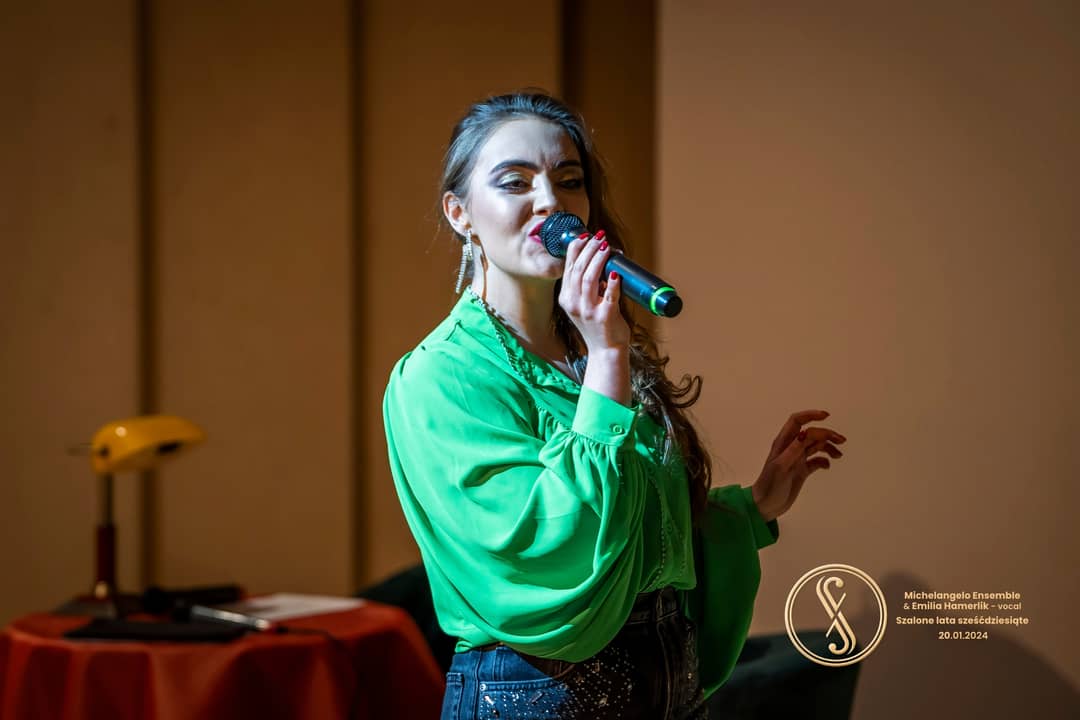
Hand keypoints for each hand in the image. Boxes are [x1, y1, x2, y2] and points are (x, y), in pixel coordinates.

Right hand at [558, 231, 629, 352]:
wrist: (605, 351)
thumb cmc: (597, 326)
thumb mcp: (583, 305)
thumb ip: (586, 287)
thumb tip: (600, 261)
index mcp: (566, 299)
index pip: (568, 268)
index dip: (576, 249)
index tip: (586, 236)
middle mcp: (574, 304)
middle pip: (578, 270)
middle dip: (589, 250)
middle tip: (600, 238)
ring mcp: (588, 311)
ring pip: (589, 278)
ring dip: (599, 260)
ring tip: (607, 247)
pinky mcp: (605, 317)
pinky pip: (610, 295)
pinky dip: (613, 282)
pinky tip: (616, 272)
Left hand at [751, 410, 846, 522]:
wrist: (766, 506)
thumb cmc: (770, 485)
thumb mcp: (781, 467)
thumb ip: (793, 450)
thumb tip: (806, 433)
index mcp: (783, 443)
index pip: (796, 422)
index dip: (810, 415)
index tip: (826, 416)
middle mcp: (791, 448)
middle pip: (811, 434)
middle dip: (826, 434)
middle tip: (842, 441)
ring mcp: (797, 459)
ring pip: (815, 446)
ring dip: (828, 447)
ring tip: (838, 455)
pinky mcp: (801, 471)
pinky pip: (815, 461)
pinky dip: (824, 461)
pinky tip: (827, 466)